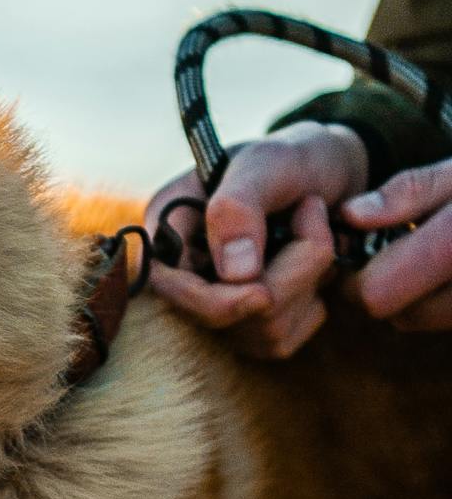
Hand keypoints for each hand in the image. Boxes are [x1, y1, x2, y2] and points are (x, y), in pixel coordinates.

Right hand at [143, 122, 369, 358]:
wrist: (331, 170)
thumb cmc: (292, 157)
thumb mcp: (266, 162)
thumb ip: (238, 209)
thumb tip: (234, 275)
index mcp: (167, 228)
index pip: (169, 288)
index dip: (217, 300)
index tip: (263, 292)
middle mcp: (184, 271)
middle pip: (224, 317)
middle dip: (285, 277)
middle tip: (314, 216)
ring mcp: (217, 301)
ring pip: (260, 334)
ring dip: (307, 283)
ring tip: (318, 231)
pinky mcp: (251, 325)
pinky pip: (282, 341)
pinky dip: (312, 305)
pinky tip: (316, 268)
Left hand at [340, 158, 451, 329]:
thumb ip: (406, 194)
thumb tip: (351, 215)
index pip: (377, 294)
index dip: (357, 277)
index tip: (359, 250)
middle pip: (397, 315)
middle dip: (385, 287)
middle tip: (395, 250)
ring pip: (423, 320)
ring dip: (414, 296)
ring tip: (430, 254)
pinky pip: (449, 320)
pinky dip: (441, 301)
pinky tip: (449, 268)